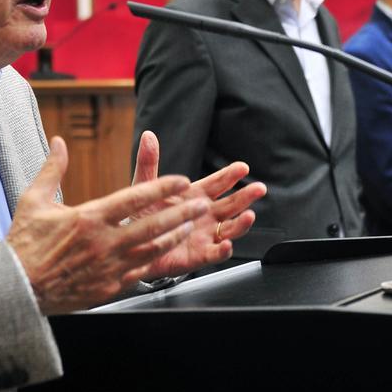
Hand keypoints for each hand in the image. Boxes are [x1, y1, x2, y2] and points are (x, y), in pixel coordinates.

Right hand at [7, 137, 210, 313]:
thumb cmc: (25, 244)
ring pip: (152, 249)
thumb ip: (52, 169)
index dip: (162, 188)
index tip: (182, 181)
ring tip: (192, 226)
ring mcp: (109, 267)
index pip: (134, 198)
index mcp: (89, 218)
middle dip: (182, 213)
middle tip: (203, 204)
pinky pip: (141, 271)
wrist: (17, 288)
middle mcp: (104, 243)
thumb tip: (60, 141)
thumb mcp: (34, 200)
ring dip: (175, 237)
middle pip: (153, 225)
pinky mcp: (109, 287)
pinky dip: (156, 259)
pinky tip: (167, 252)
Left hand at [130, 130, 265, 278]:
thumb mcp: (145, 187)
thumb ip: (149, 162)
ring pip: (230, 228)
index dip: (230, 175)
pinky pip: (215, 254)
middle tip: (258, 188)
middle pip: (231, 204)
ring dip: (241, 223)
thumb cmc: (142, 215)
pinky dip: (223, 250)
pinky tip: (227, 245)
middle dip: (246, 196)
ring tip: (248, 215)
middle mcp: (204, 215)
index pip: (217, 183)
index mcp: (195, 196)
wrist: (133, 245)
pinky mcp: (198, 255)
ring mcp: (204, 235)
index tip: (242, 167)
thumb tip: (148, 136)